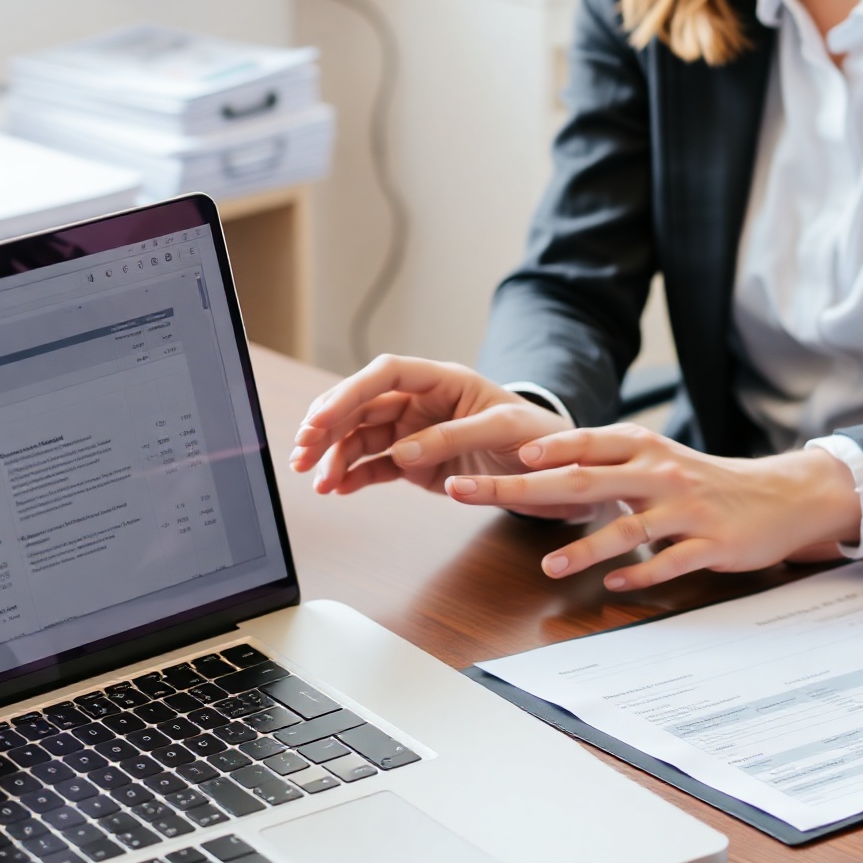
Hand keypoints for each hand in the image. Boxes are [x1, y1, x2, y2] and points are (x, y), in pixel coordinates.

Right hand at [289, 355, 569, 498]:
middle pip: (362, 405)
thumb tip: (402, 452)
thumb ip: (453, 438)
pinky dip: (353, 477)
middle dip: (327, 427)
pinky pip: (375, 466)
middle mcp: (422, 402)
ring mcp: (415, 433)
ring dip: (335, 457)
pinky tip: (336, 488)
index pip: (386, 373)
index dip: (350, 391)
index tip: (322, 416)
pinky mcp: (415, 464)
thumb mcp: (504, 431)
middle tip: (301, 453)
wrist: (561, 474)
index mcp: (443, 380)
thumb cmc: (540, 438)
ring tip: (319, 483)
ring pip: (361, 438)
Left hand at [444, 423, 862, 591]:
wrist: (780, 495)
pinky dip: (639, 573)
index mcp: (643, 446)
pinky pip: (668, 561)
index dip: (542, 449)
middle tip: (476, 494)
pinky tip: (612, 584)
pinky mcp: (709, 542)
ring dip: (584, 548)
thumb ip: (608, 461)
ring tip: (548, 566)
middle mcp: (659, 471)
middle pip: (583, 480)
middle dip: (523, 489)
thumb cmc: (706, 479)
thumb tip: (544, 467)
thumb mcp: (657, 458)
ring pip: (626, 527)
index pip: (583, 442)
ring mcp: (684, 508)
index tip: (500, 456)